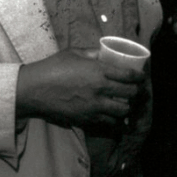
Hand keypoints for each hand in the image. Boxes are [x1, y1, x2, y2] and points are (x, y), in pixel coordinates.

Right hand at [16, 48, 145, 127]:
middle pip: (130, 95)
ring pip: (123, 112)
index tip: (141, 77)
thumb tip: (105, 53)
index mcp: (99, 71)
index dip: (139, 77)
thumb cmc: (53, 67)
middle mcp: (101, 90)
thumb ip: (93, 53)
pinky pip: (109, 123)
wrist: (35, 89)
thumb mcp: (74, 53)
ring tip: (127, 105)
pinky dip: (115, 121)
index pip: (129, 76)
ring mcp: (95, 107)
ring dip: (127, 108)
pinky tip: (116, 119)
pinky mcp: (87, 119)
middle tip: (137, 91)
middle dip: (137, 93)